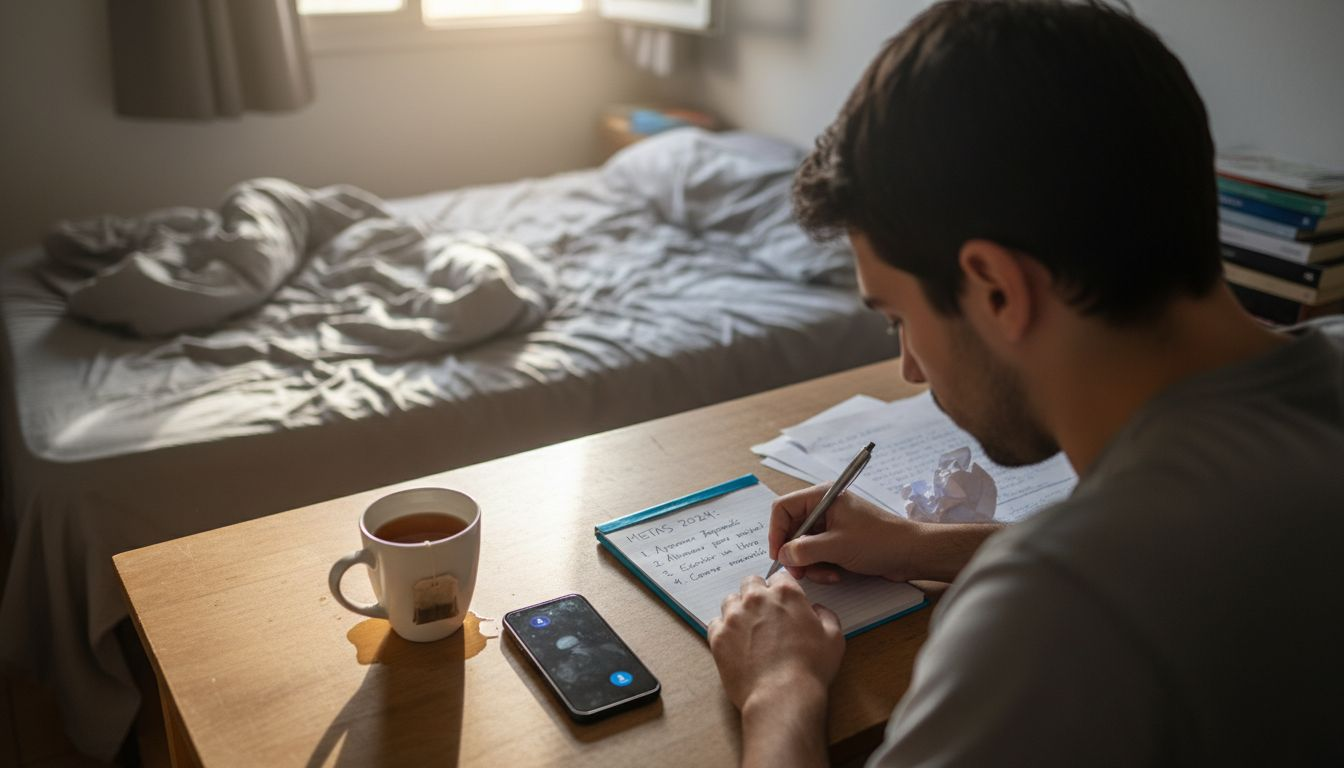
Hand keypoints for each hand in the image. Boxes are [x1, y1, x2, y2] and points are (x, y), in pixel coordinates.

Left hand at [707, 572, 844, 712]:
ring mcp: (734, 616)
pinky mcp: (719, 636)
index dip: (783, 590)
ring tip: (749, 631)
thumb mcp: (834, 638)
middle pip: (751, 583)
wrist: (783, 696)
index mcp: (786, 593)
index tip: (783, 603)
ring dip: (739, 610)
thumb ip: (825, 615)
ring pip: (731, 601)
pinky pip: (716, 624)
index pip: (780, 577)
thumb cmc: (811, 668)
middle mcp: (757, 598)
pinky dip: (724, 631)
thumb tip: (816, 610)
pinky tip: (736, 645)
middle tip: (765, 616)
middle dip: (758, 594)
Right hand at [770, 484, 922, 582]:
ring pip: (803, 546)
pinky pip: (818, 554)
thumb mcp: (837, 546)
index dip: (776, 532)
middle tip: (800, 572)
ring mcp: (832, 526)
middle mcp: (824, 508)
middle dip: (795, 553)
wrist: (911, 553)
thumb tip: (782, 556)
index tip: (778, 555)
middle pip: (792, 529)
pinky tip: (837, 574)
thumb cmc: (878, 541)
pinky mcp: (839, 542)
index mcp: (822, 497)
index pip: (783, 508)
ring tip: (828, 574)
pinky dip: (822, 567)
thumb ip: (804, 550)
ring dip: (811, 564)